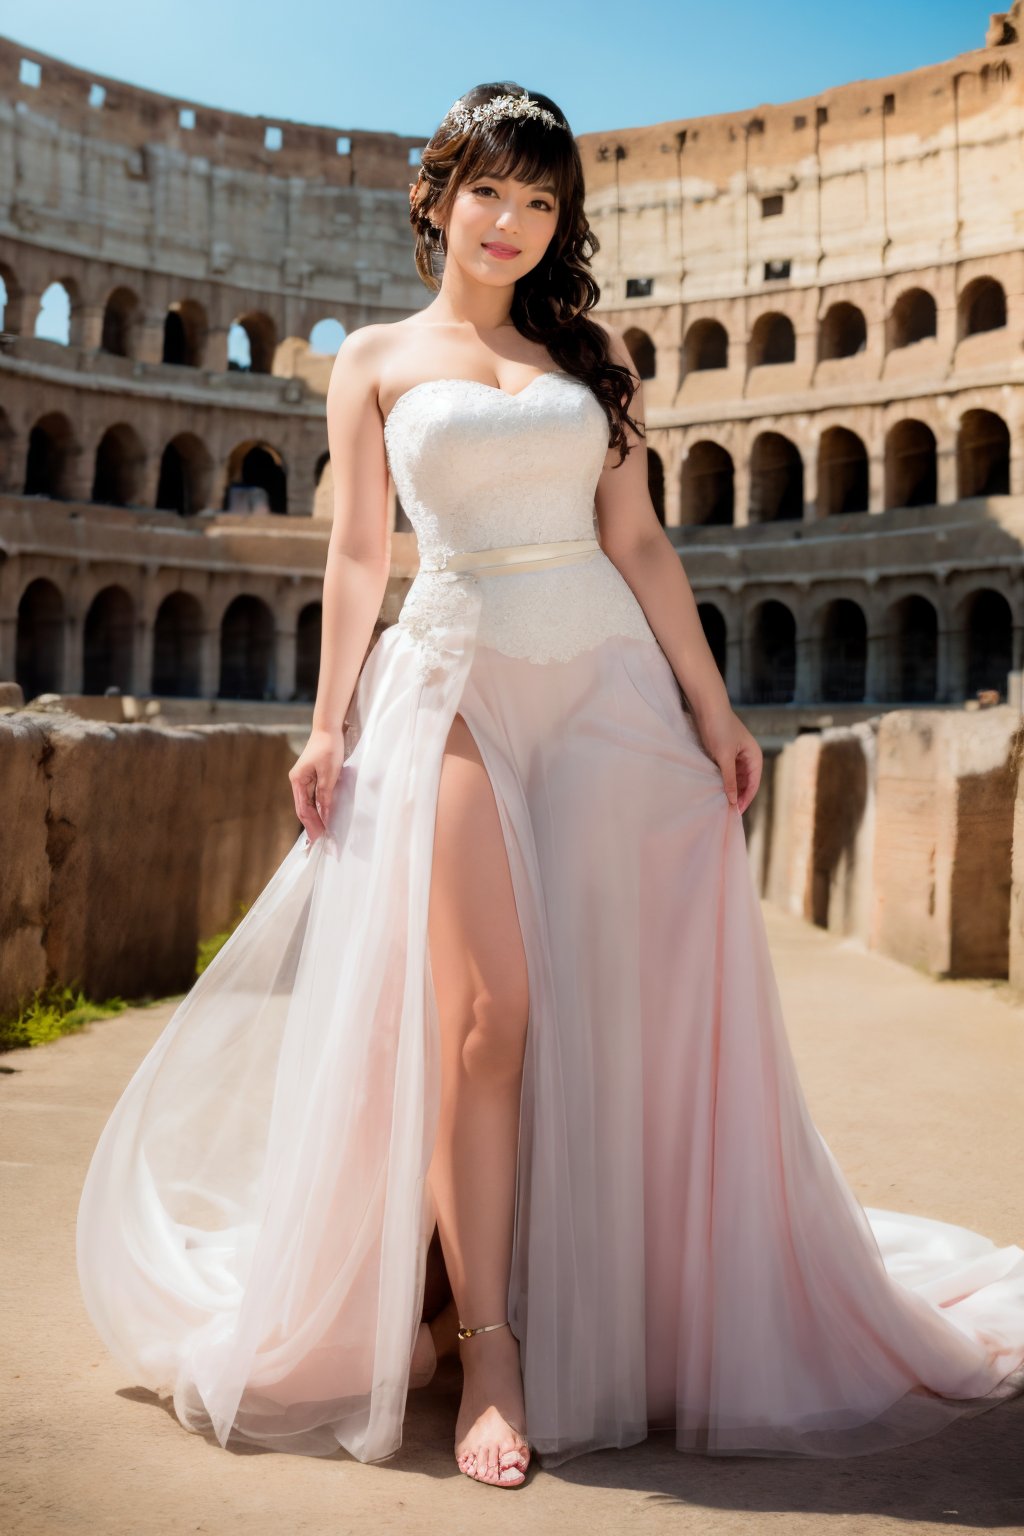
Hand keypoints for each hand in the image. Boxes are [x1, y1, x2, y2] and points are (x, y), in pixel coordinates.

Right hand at [289, 725, 346, 844]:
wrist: (328, 729)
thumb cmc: (328, 748)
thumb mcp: (329, 773)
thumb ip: (326, 795)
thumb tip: (325, 815)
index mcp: (298, 781)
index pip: (304, 809)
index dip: (312, 824)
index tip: (320, 837)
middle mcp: (298, 782)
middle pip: (303, 809)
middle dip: (312, 825)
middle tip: (322, 841)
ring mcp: (304, 780)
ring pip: (308, 804)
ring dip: (315, 818)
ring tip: (323, 832)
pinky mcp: (312, 777)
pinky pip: (313, 797)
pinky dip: (318, 808)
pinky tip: (325, 816)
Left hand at [693, 706, 762, 814]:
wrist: (707, 707)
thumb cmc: (719, 728)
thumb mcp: (724, 756)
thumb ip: (729, 779)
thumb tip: (732, 800)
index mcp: (755, 756)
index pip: (754, 784)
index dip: (746, 799)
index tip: (736, 812)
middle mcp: (749, 757)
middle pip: (746, 782)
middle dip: (738, 796)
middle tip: (727, 811)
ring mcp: (737, 755)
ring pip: (736, 778)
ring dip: (730, 789)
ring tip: (721, 803)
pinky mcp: (725, 753)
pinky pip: (727, 772)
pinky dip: (723, 781)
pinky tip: (715, 789)